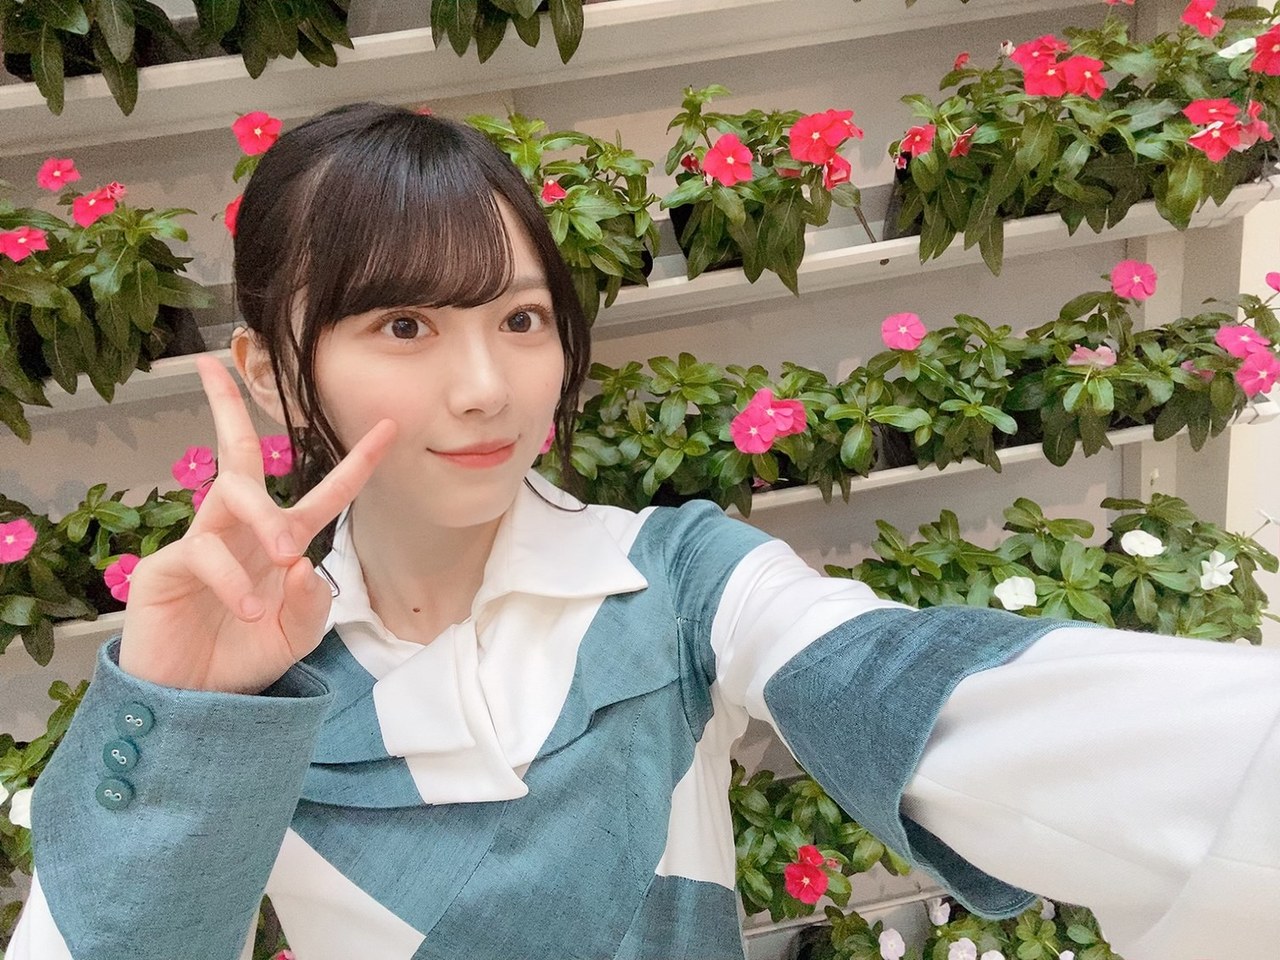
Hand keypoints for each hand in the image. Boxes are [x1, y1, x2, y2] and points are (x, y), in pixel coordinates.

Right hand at [117, 355, 396, 693]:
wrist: (193, 704)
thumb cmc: (242, 660)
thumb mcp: (296, 637)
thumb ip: (311, 604)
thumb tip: (304, 565)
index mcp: (281, 544)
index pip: (325, 495)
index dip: (358, 462)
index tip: (390, 427)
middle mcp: (241, 531)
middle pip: (236, 454)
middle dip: (228, 409)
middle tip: (240, 398)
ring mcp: (201, 542)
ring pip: (231, 490)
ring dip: (267, 518)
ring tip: (285, 557)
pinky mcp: (165, 567)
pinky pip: (203, 551)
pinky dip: (232, 578)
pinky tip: (247, 608)